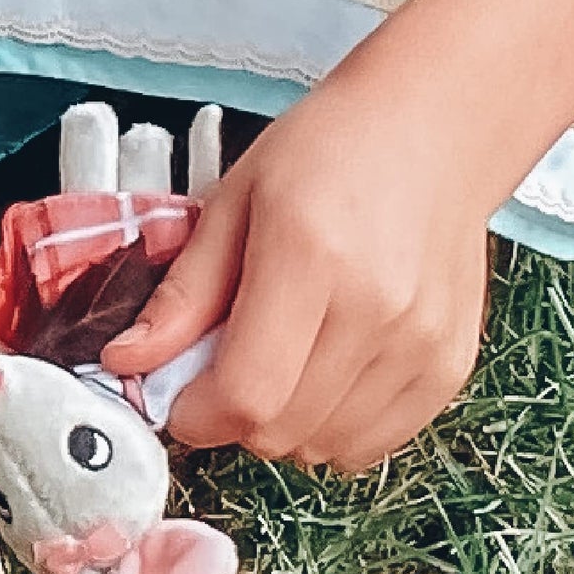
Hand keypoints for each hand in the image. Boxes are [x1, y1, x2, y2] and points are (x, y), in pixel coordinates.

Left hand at [101, 83, 488, 471]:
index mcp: (312, 257)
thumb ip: (181, 295)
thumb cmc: (329, 154)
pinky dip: (333, 430)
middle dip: (234, 419)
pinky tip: (326, 376)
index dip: (197, 416)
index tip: (182, 397)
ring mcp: (422, 342)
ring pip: (321, 449)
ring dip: (283, 427)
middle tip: (230, 367)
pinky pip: (368, 446)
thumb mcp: (233, 204)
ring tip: (284, 362)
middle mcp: (377, 307)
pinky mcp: (449, 365)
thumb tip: (124, 362)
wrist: (437, 124)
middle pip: (279, 431)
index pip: (245, 396)